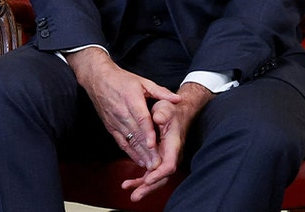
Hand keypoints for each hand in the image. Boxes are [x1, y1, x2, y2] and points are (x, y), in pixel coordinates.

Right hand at [66, 48, 180, 169]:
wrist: (97, 78)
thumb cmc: (122, 79)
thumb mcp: (142, 82)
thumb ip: (161, 92)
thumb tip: (178, 99)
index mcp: (131, 99)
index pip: (141, 118)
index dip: (147, 132)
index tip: (154, 145)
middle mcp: (122, 112)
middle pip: (136, 133)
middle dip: (147, 150)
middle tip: (157, 164)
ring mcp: (114, 120)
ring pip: (128, 139)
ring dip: (139, 153)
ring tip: (150, 166)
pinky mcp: (109, 125)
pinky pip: (120, 140)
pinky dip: (129, 151)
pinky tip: (138, 159)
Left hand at [122, 82, 211, 200]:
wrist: (174, 111)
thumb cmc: (169, 110)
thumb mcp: (165, 108)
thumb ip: (162, 114)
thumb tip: (158, 119)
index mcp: (173, 145)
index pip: (169, 164)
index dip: (159, 174)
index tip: (148, 180)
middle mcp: (170, 155)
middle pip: (162, 176)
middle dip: (149, 187)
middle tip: (135, 195)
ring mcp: (165, 158)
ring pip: (156, 177)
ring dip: (143, 186)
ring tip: (130, 193)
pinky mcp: (158, 159)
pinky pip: (150, 173)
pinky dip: (141, 180)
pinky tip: (129, 184)